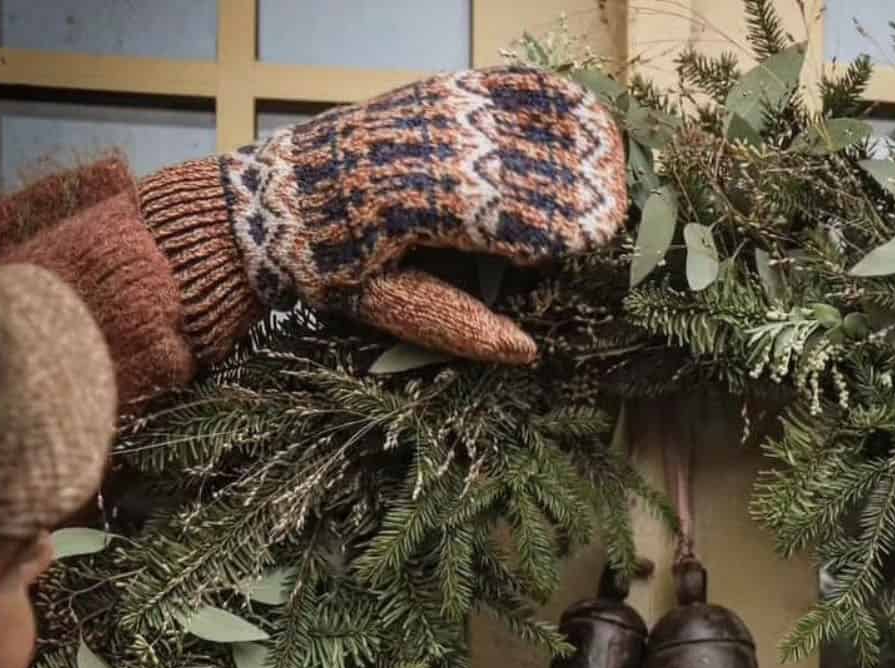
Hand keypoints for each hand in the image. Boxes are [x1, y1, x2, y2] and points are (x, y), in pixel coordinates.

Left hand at [221, 67, 624, 363]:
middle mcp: (412, 148)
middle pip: (511, 157)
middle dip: (572, 179)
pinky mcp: (424, 95)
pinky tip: (580, 103)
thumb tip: (526, 352)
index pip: (491, 209)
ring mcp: (420, 114)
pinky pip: (491, 87)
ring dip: (567, 134)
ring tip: (617, 157)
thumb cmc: (330, 271)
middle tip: (623, 204)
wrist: (270, 203)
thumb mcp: (386, 311)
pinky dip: (538, 94)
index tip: (599, 237)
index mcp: (399, 208)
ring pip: (508, 116)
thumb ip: (457, 328)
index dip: (549, 222)